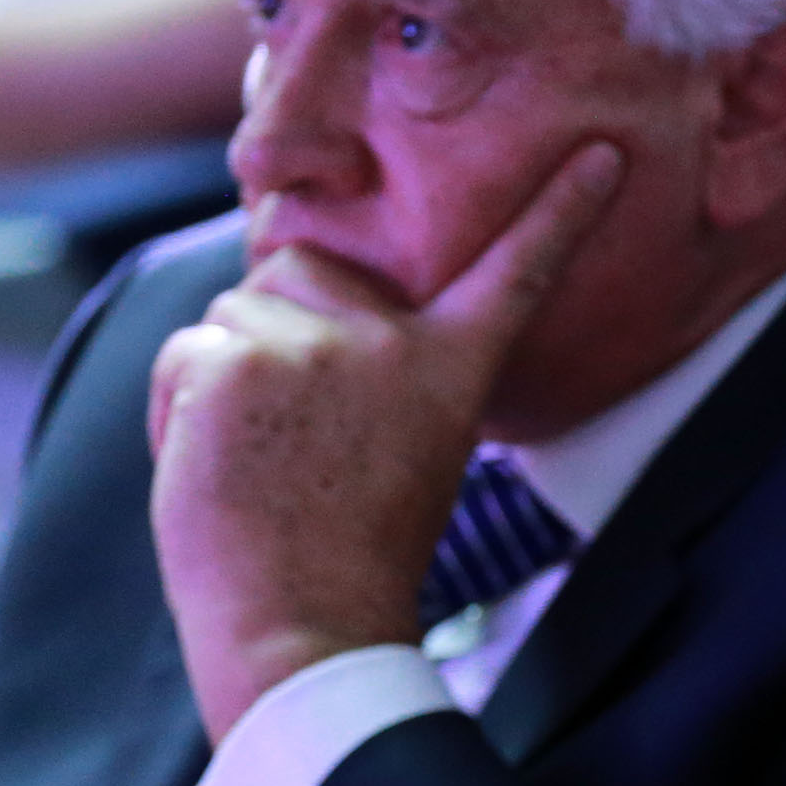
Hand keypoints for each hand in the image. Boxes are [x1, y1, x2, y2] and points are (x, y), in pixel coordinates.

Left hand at [146, 140, 621, 739]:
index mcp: (450, 370)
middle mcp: (390, 342)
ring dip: (225, 377)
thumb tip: (294, 283)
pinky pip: (187, 353)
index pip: (514, 274)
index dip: (562, 212)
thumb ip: (376, 372)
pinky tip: (219, 469)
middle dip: (277, 327)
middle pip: (301, 268)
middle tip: (291, 434)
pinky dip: (181, 409)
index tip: (604, 156)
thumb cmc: (346, 556)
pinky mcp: (236, 358)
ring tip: (258, 464)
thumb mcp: (401, 452)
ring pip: (235, 314)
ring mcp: (312, 344)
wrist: (303, 629)